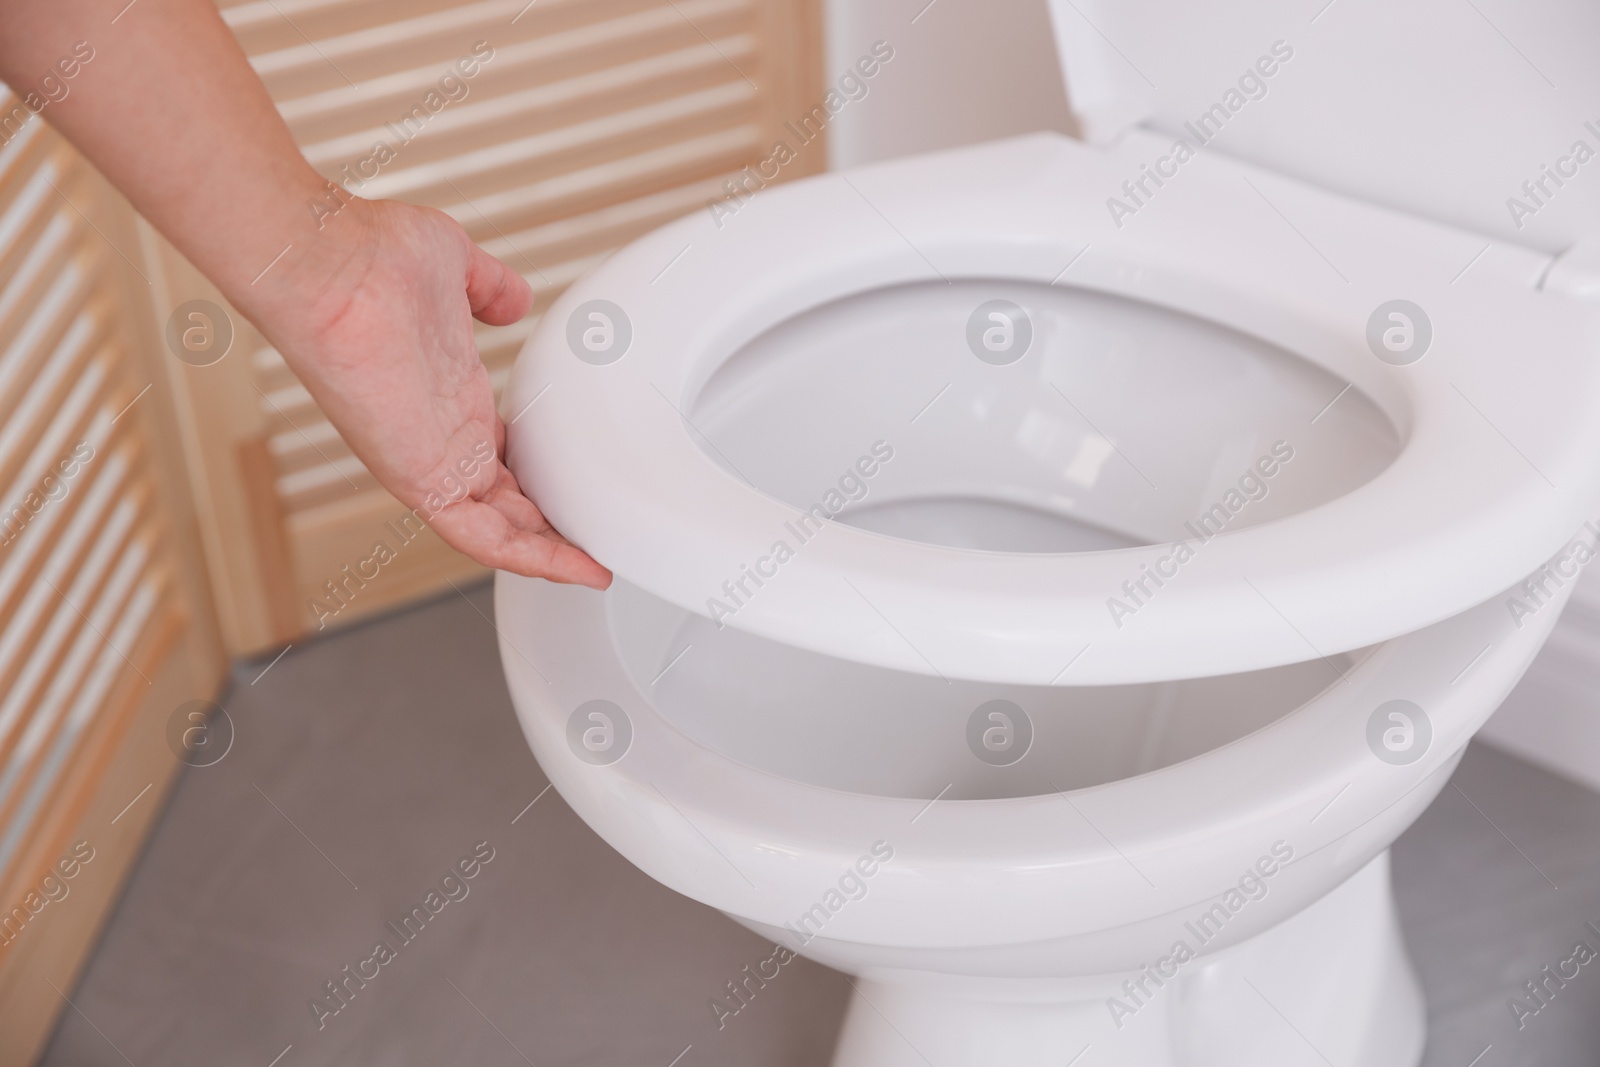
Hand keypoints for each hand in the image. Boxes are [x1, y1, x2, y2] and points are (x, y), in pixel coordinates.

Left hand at [246, 196, 611, 588]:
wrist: (329, 265)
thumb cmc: (370, 257)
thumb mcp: (455, 268)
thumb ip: (489, 287)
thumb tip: (513, 299)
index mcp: (449, 399)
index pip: (500, 460)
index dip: (540, 480)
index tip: (580, 490)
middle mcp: (440, 438)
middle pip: (504, 506)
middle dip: (552, 530)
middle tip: (600, 542)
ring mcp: (430, 461)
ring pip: (497, 534)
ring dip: (550, 557)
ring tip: (596, 570)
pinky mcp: (422, 479)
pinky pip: (482, 539)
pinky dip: (532, 559)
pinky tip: (578, 569)